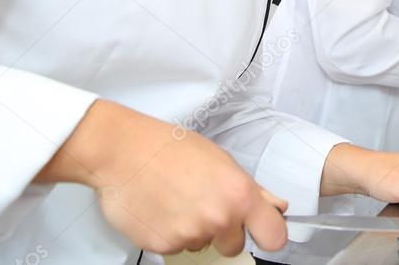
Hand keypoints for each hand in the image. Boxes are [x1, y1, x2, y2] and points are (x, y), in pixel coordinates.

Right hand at [35, 100, 287, 255]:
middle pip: (234, 245)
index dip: (268, 234)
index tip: (262, 231)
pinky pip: (176, 248)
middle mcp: (218, 218)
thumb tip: (276, 207)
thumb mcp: (220, 160)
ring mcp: (190, 235)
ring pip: (202, 244)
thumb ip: (252, 189)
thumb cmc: (169, 149)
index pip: (274, 236)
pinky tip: (161, 208)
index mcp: (239, 194)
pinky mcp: (163, 246)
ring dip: (194, 229)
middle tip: (205, 204)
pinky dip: (170, 233)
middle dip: (224, 231)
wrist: (122, 152)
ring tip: (177, 199)